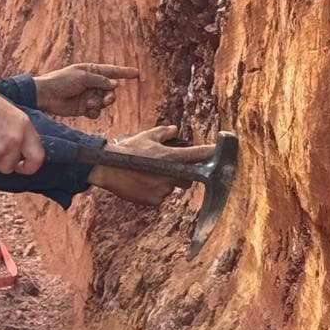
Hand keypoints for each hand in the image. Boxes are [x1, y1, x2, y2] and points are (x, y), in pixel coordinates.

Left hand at [33, 62, 138, 118]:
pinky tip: (87, 110)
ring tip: (91, 104)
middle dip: (110, 95)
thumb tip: (114, 84)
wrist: (46, 96)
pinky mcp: (84, 108)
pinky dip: (94, 111)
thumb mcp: (83, 77)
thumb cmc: (61, 81)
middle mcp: (91, 83)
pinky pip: (96, 111)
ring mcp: (88, 96)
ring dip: (100, 103)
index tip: (137, 73)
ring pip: (104, 101)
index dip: (124, 72)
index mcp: (91, 71)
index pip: (111, 71)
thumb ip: (100, 81)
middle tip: (107, 99)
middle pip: (110, 90)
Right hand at [88, 124, 215, 205]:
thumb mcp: (146, 137)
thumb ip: (164, 133)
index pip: (197, 154)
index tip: (221, 152)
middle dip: (180, 173)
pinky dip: (155, 191)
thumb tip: (175, 129)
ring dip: (166, 182)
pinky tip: (142, 184)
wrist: (108, 169)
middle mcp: (170, 174)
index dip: (211, 153)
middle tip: (164, 167)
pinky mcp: (155, 200)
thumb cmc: (128, 150)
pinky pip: (161, 196)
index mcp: (170, 156)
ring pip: (172, 187)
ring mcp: (163, 189)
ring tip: (148, 175)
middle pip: (187, 177)